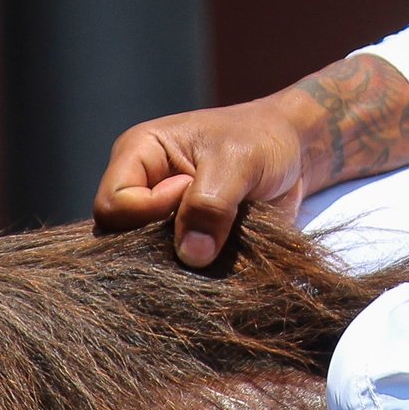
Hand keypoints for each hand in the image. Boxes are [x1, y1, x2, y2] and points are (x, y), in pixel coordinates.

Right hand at [93, 91, 317, 267]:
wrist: (294, 151)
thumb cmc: (262, 139)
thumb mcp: (239, 161)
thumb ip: (211, 204)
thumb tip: (191, 256)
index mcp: (137, 153)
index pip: (114, 204)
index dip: (150, 209)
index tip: (191, 191)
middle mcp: (140, 187)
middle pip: (121, 238)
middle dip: (164, 241)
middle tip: (210, 223)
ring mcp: (159, 218)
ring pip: (147, 260)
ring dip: (183, 260)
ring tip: (218, 241)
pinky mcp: (182, 241)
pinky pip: (175, 270)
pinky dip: (198, 270)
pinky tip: (221, 256)